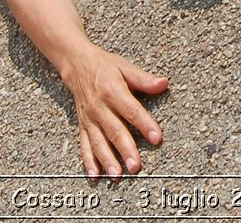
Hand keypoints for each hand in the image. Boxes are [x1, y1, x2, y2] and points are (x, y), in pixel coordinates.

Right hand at [65, 44, 169, 178]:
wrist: (77, 65)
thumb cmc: (105, 67)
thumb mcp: (125, 67)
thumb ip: (144, 79)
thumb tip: (164, 83)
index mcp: (112, 91)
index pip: (131, 110)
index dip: (145, 124)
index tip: (157, 138)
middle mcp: (99, 107)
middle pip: (114, 130)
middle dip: (125, 149)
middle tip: (136, 166)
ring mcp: (90, 119)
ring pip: (98, 142)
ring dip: (107, 160)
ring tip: (117, 175)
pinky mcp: (83, 126)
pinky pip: (85, 145)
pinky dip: (88, 161)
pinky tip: (95, 175)